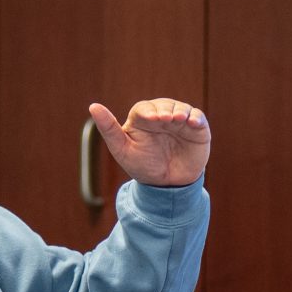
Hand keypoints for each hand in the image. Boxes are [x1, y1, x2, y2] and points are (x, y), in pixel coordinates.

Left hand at [88, 99, 209, 187]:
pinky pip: (198, 117)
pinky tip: (192, 123)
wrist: (167, 186)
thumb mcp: (122, 150)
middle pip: (164, 105)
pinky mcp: (196, 129)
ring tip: (179, 119)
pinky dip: (196, 118)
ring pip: (181, 108)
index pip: (144, 108)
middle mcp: (162, 116)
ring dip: (181, 111)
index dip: (148, 111)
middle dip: (165, 110)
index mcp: (143, 119)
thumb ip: (109, 129)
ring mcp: (180, 122)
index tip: (151, 119)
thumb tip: (93, 106)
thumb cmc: (143, 166)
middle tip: (166, 119)